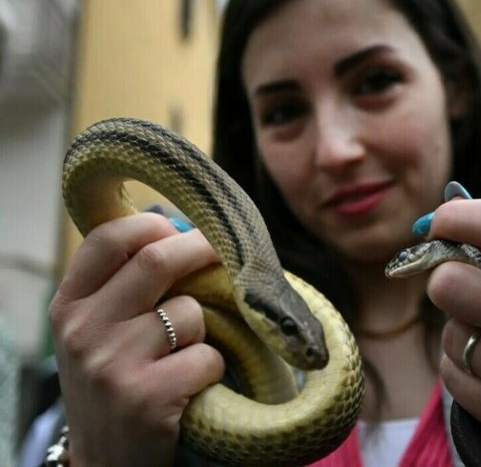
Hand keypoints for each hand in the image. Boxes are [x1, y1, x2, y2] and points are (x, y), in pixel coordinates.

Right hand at [49, 213, 224, 465]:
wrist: (106, 462)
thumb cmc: (115, 381)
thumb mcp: (99, 330)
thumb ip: (125, 284)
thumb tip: (184, 227)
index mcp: (68, 305)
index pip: (107, 238)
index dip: (153, 225)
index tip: (180, 230)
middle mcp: (82, 330)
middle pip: (157, 260)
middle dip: (202, 249)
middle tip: (224, 255)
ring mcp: (111, 364)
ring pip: (190, 312)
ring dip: (205, 329)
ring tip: (186, 352)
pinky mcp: (146, 396)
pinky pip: (208, 356)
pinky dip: (214, 367)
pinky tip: (192, 385)